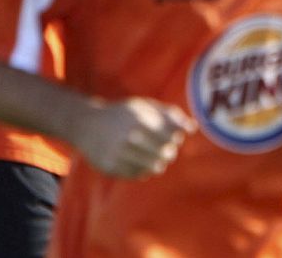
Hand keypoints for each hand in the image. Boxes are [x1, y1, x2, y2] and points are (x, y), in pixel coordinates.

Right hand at [69, 97, 194, 179]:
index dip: (176, 136)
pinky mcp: (112, 167)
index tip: (171, 135)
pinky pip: (139, 174)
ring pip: (155, 166)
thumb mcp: (145, 106)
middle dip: (169, 151)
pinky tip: (138, 160)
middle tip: (164, 148)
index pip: (173, 134)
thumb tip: (193, 127)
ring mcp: (120, 153)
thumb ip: (170, 114)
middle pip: (167, 152)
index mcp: (140, 119)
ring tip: (152, 155)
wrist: (87, 125)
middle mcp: (130, 136)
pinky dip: (144, 169)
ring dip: (159, 162)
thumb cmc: (123, 114)